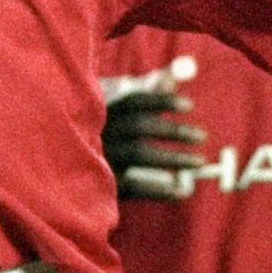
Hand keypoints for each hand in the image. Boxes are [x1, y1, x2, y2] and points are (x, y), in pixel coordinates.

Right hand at [101, 56, 205, 199]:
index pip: (134, 102)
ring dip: (173, 157)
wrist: (69, 180)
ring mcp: (101, 159)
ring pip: (140, 154)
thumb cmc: (101, 145)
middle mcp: (101, 133)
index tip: (189, 105)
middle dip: (174, 129)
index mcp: (103, 115)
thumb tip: (171, 81)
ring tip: (200, 162)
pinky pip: (136, 186)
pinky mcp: (103, 185)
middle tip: (202, 135)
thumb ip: (144, 103)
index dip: (162, 101)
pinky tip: (181, 191)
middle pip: (140, 126)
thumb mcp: (117, 122)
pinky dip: (160, 189)